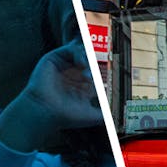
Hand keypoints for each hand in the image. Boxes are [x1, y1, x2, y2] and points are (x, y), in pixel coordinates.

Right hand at [0, 38, 103, 152]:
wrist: (45, 112)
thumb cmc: (65, 116)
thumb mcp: (92, 116)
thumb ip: (106, 116)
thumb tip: (120, 118)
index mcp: (83, 85)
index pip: (99, 72)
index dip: (107, 71)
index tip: (114, 74)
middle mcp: (74, 73)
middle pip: (92, 59)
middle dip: (100, 63)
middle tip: (103, 70)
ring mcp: (65, 65)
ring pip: (83, 53)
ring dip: (90, 60)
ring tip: (89, 73)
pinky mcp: (55, 58)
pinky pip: (71, 49)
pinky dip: (79, 54)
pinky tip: (83, 65)